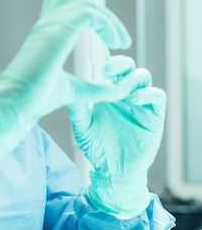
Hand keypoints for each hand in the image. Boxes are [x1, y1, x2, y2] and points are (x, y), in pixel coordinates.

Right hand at [0, 0, 131, 177]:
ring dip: (111, 20)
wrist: (16, 106)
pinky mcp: (56, 32)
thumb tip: (115, 89)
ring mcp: (50, 26)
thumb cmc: (35, 100)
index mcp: (48, 33)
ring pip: (86, 2)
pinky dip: (107, 25)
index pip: (66, 0)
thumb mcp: (73, 91)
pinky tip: (115, 44)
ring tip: (123, 41)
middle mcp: (47, 24)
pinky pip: (88, 14)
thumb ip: (94, 88)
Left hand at [68, 55, 165, 217]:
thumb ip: (77, 109)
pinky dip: (149, 93)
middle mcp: (125, 93)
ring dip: (132, 78)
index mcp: (107, 91)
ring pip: (143, 76)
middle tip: (108, 70)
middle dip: (119, 64)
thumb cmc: (96, 147)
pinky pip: (157, 96)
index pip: (109, 67)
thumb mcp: (82, 127)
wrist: (114, 171)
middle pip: (128, 66)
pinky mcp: (154, 115)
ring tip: (121, 89)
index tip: (94, 58)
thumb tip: (71, 88)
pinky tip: (135, 99)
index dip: (105, 58)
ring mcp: (140, 103)